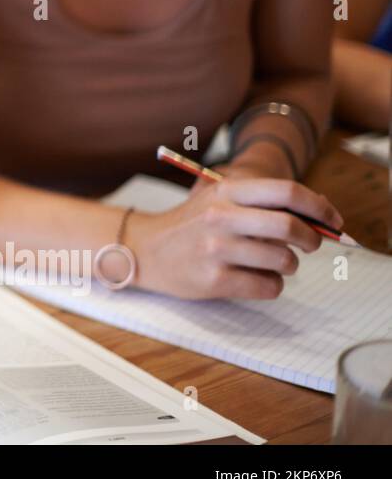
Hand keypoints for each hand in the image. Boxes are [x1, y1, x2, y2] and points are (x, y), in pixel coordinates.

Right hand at [127, 177, 342, 299]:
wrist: (144, 250)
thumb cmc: (191, 225)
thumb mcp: (219, 200)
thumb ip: (261, 203)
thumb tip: (318, 217)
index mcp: (226, 192)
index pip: (287, 192)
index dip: (319, 207)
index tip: (333, 220)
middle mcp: (221, 217)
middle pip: (289, 227)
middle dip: (311, 239)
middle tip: (311, 245)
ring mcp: (216, 250)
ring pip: (283, 261)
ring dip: (289, 265)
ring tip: (274, 263)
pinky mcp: (214, 280)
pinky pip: (268, 286)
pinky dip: (273, 285)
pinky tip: (257, 278)